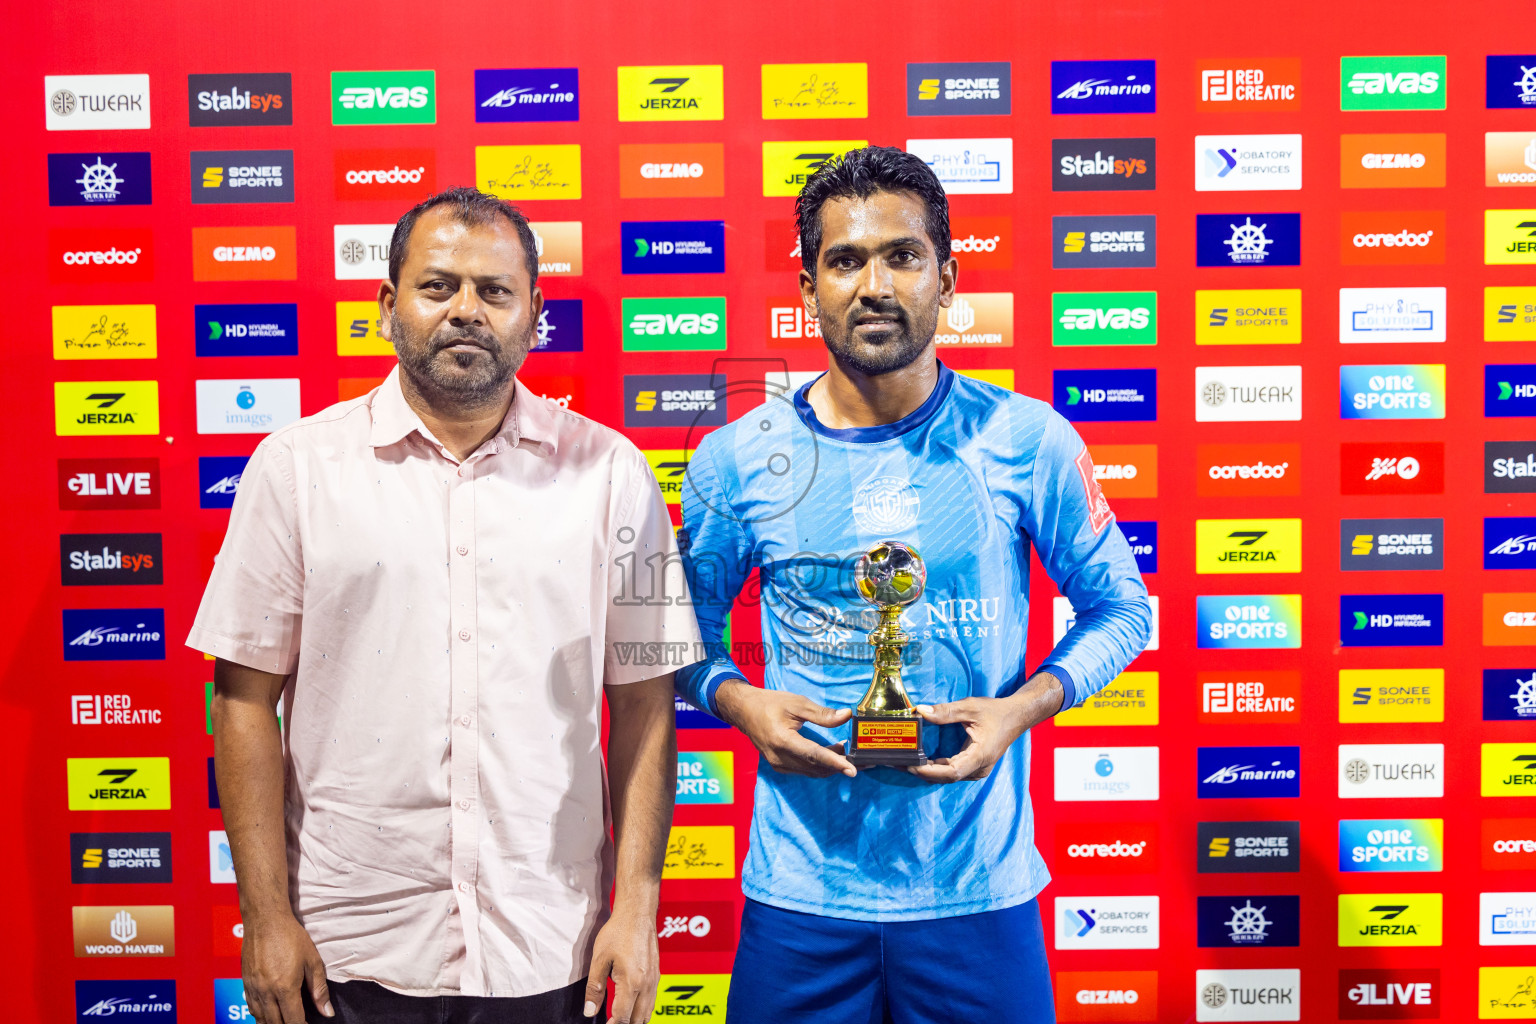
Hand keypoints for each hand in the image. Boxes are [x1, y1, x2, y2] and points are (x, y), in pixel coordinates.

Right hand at [241, 913, 331, 1023]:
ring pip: (261, 1019)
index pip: (293, 1020)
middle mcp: (266, 992)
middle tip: (297, 1022)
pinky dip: (260, 1016)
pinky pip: (251, 1008)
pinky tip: (268, 1015)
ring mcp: (253, 989)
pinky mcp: (245, 983)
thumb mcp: (312, 960)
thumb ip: (319, 989)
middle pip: (275, 1023)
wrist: (265, 920)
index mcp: (285, 987)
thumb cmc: (291, 936)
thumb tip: (327, 1012)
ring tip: (284, 1021)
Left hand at [584, 904, 658, 1023]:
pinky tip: (632, 1007)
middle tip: (610, 1023)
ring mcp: (654, 980)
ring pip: (648, 1013)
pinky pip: (652, 1001)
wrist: (637, 914)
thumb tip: (589, 1011)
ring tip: (620, 1019)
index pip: (623, 1017)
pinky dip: (643, 1010)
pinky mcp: (657, 975)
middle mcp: (647, 985)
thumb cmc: (618, 932)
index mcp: (632, 983)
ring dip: (635, 1020)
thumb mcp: (599, 960)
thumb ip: (594, 988)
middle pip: (638, 1020)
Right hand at [715, 680, 855, 777]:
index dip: (835, 762)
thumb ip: (822, 714)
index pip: (814, 755)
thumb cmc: (769, 703)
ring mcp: (778, 764)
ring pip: (811, 771)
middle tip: (858, 756)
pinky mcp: (779, 765)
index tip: (852, 770)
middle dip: (839, 764)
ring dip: (831, 765)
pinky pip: (804, 770)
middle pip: (815, 767)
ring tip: (846, 750)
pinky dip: (819, 764)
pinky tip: (830, 752)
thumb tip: (847, 715)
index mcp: (782, 740)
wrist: (743, 710)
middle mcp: (779, 757)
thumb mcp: (797, 703)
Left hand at [908, 697, 1030, 783]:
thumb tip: (920, 711)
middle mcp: (979, 768)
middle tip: (898, 763)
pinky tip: (920, 761)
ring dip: (927, 771)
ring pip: (948, 776)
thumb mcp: (970, 707)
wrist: (1017, 717)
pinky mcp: (974, 767)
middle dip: (921, 772)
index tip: (910, 765)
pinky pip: (952, 771)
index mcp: (980, 756)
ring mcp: (977, 770)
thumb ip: (945, 711)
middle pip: (946, 777)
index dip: (929, 771)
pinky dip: (936, 768)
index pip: (951, 771)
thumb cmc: (996, 712)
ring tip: (904, 763)